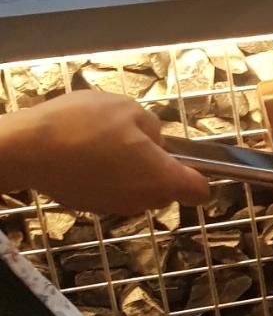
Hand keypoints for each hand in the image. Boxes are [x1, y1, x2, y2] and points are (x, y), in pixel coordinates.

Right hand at [0, 89, 210, 214]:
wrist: (29, 150)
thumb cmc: (85, 126)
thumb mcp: (129, 109)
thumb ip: (153, 127)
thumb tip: (155, 140)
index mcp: (162, 178)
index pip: (199, 190)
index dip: (199, 175)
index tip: (187, 159)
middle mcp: (143, 201)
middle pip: (166, 187)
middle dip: (158, 165)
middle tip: (134, 137)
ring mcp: (116, 207)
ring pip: (138, 188)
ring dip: (131, 169)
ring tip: (106, 140)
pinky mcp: (91, 206)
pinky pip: (113, 189)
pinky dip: (107, 175)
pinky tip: (87, 153)